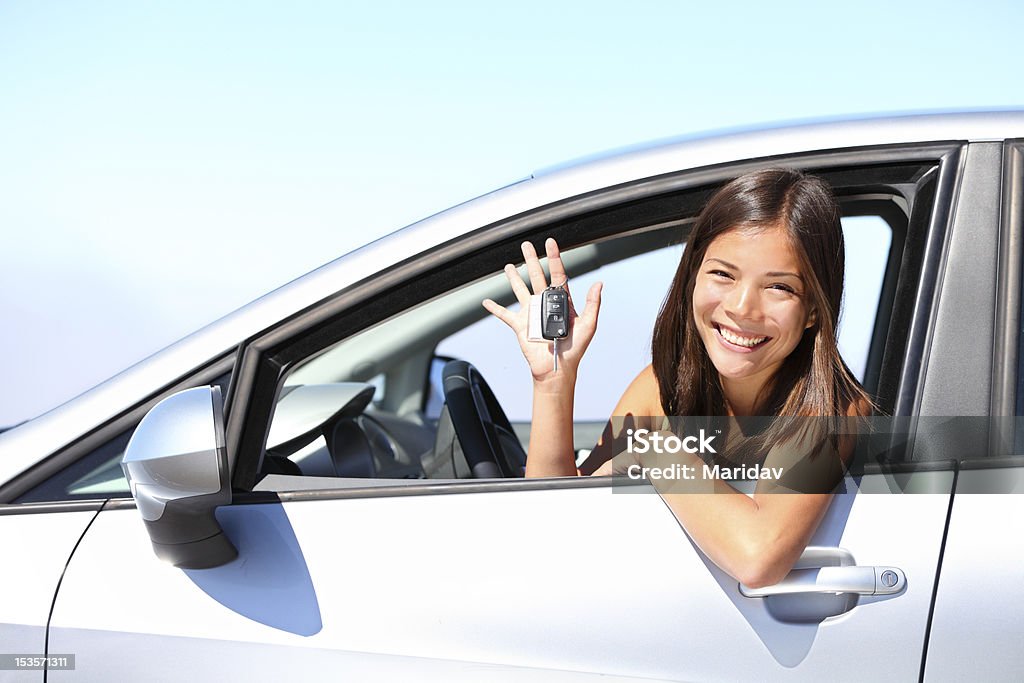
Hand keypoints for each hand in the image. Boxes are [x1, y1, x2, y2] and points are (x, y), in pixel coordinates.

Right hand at [482, 238, 601, 384]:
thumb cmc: (574, 349)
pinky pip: (504, 314)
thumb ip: (592, 304)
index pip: (557, 275)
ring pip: (520, 290)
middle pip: (537, 276)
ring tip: (509, 265)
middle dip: (532, 260)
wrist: (557, 368)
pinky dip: (495, 308)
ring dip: (514, 278)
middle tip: (526, 245)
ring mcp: (531, 313)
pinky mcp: (520, 325)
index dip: (554, 258)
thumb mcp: (588, 325)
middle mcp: (545, 304)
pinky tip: (487, 302)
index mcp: (562, 302)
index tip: (550, 242)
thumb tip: (599, 283)